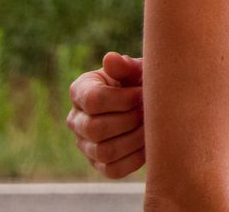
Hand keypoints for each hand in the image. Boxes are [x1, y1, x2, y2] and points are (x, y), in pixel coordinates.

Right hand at [64, 51, 145, 178]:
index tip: (143, 93)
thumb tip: (110, 59)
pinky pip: (114, 170)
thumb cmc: (140, 81)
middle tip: (149, 111)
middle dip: (129, 120)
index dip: (123, 99)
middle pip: (96, 128)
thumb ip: (124, 66)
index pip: (93, 100)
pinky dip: (135, 158)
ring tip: (151, 126)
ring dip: (134, 139)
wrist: (151, 101)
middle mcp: (76, 119)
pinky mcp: (101, 164)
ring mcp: (86, 145)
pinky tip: (149, 142)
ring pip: (104, 151)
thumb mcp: (135, 70)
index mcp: (80, 91)